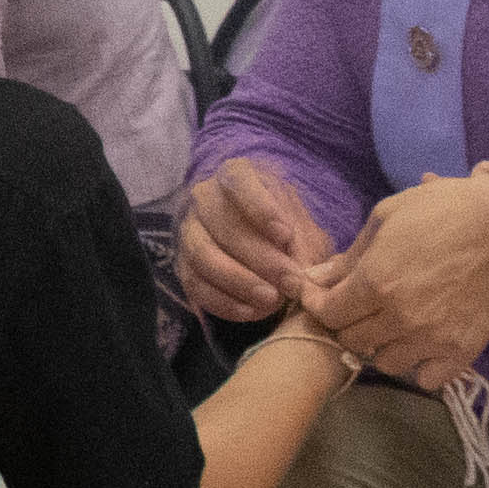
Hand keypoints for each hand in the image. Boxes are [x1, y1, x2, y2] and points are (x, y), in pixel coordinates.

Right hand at [175, 159, 331, 324]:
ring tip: (272, 300)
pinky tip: (252, 312)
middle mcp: (205, 198)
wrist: (264, 246)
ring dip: (239, 281)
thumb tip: (301, 271)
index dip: (260, 208)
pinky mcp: (183, 266)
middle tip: (291, 283)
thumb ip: (305, 244)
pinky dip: (224, 302)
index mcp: (236, 175)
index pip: (239, 182)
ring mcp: (190, 232)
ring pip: (204, 255)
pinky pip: (196, 285)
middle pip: (223, 225)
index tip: (286, 235)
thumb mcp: (303, 227)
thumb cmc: (286, 229)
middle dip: (260, 258)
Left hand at [306, 167, 488, 392]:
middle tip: (357, 308)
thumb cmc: (447, 209)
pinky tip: (421, 346)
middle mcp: (399, 316)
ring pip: (385, 363)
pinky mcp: (463, 351)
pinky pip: (427, 379)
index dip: (317, 304)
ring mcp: (432, 338)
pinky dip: (419, 367)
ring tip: (391, 326)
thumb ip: (350, 254)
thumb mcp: (387, 216)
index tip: (320, 294)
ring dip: (381, 346)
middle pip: (352, 341)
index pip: (327, 313)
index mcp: (375, 281)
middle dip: (347, 323)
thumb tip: (316, 277)